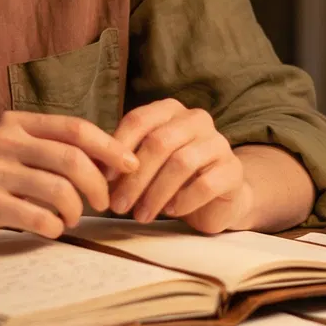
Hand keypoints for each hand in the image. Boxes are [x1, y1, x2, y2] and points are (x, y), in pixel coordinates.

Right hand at [0, 111, 140, 241]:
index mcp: (14, 122)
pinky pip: (38, 216)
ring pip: (60, 191)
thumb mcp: (2, 146)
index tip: (129, 165)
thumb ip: (42, 146)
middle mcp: (4, 141)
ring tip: (70, 218)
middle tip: (102, 203)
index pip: (75, 128)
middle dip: (98, 185)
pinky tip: (50, 228)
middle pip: (74, 160)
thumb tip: (101, 160)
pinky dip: (54, 227)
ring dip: (76, 210)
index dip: (109, 147)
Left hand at [108, 98, 253, 232]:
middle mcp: (197, 119)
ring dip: (155, 193)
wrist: (217, 199)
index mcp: (171, 110)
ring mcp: (218, 142)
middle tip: (118, 205)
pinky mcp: (233, 170)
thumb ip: (122, 160)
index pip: (139, 119)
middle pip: (159, 142)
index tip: (102, 177)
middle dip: (134, 177)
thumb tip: (91, 168)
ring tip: (140, 215)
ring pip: (181, 163)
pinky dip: (182, 201)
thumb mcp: (145, 164)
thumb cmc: (172, 179)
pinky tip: (170, 212)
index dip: (117, 148)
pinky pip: (205, 184)